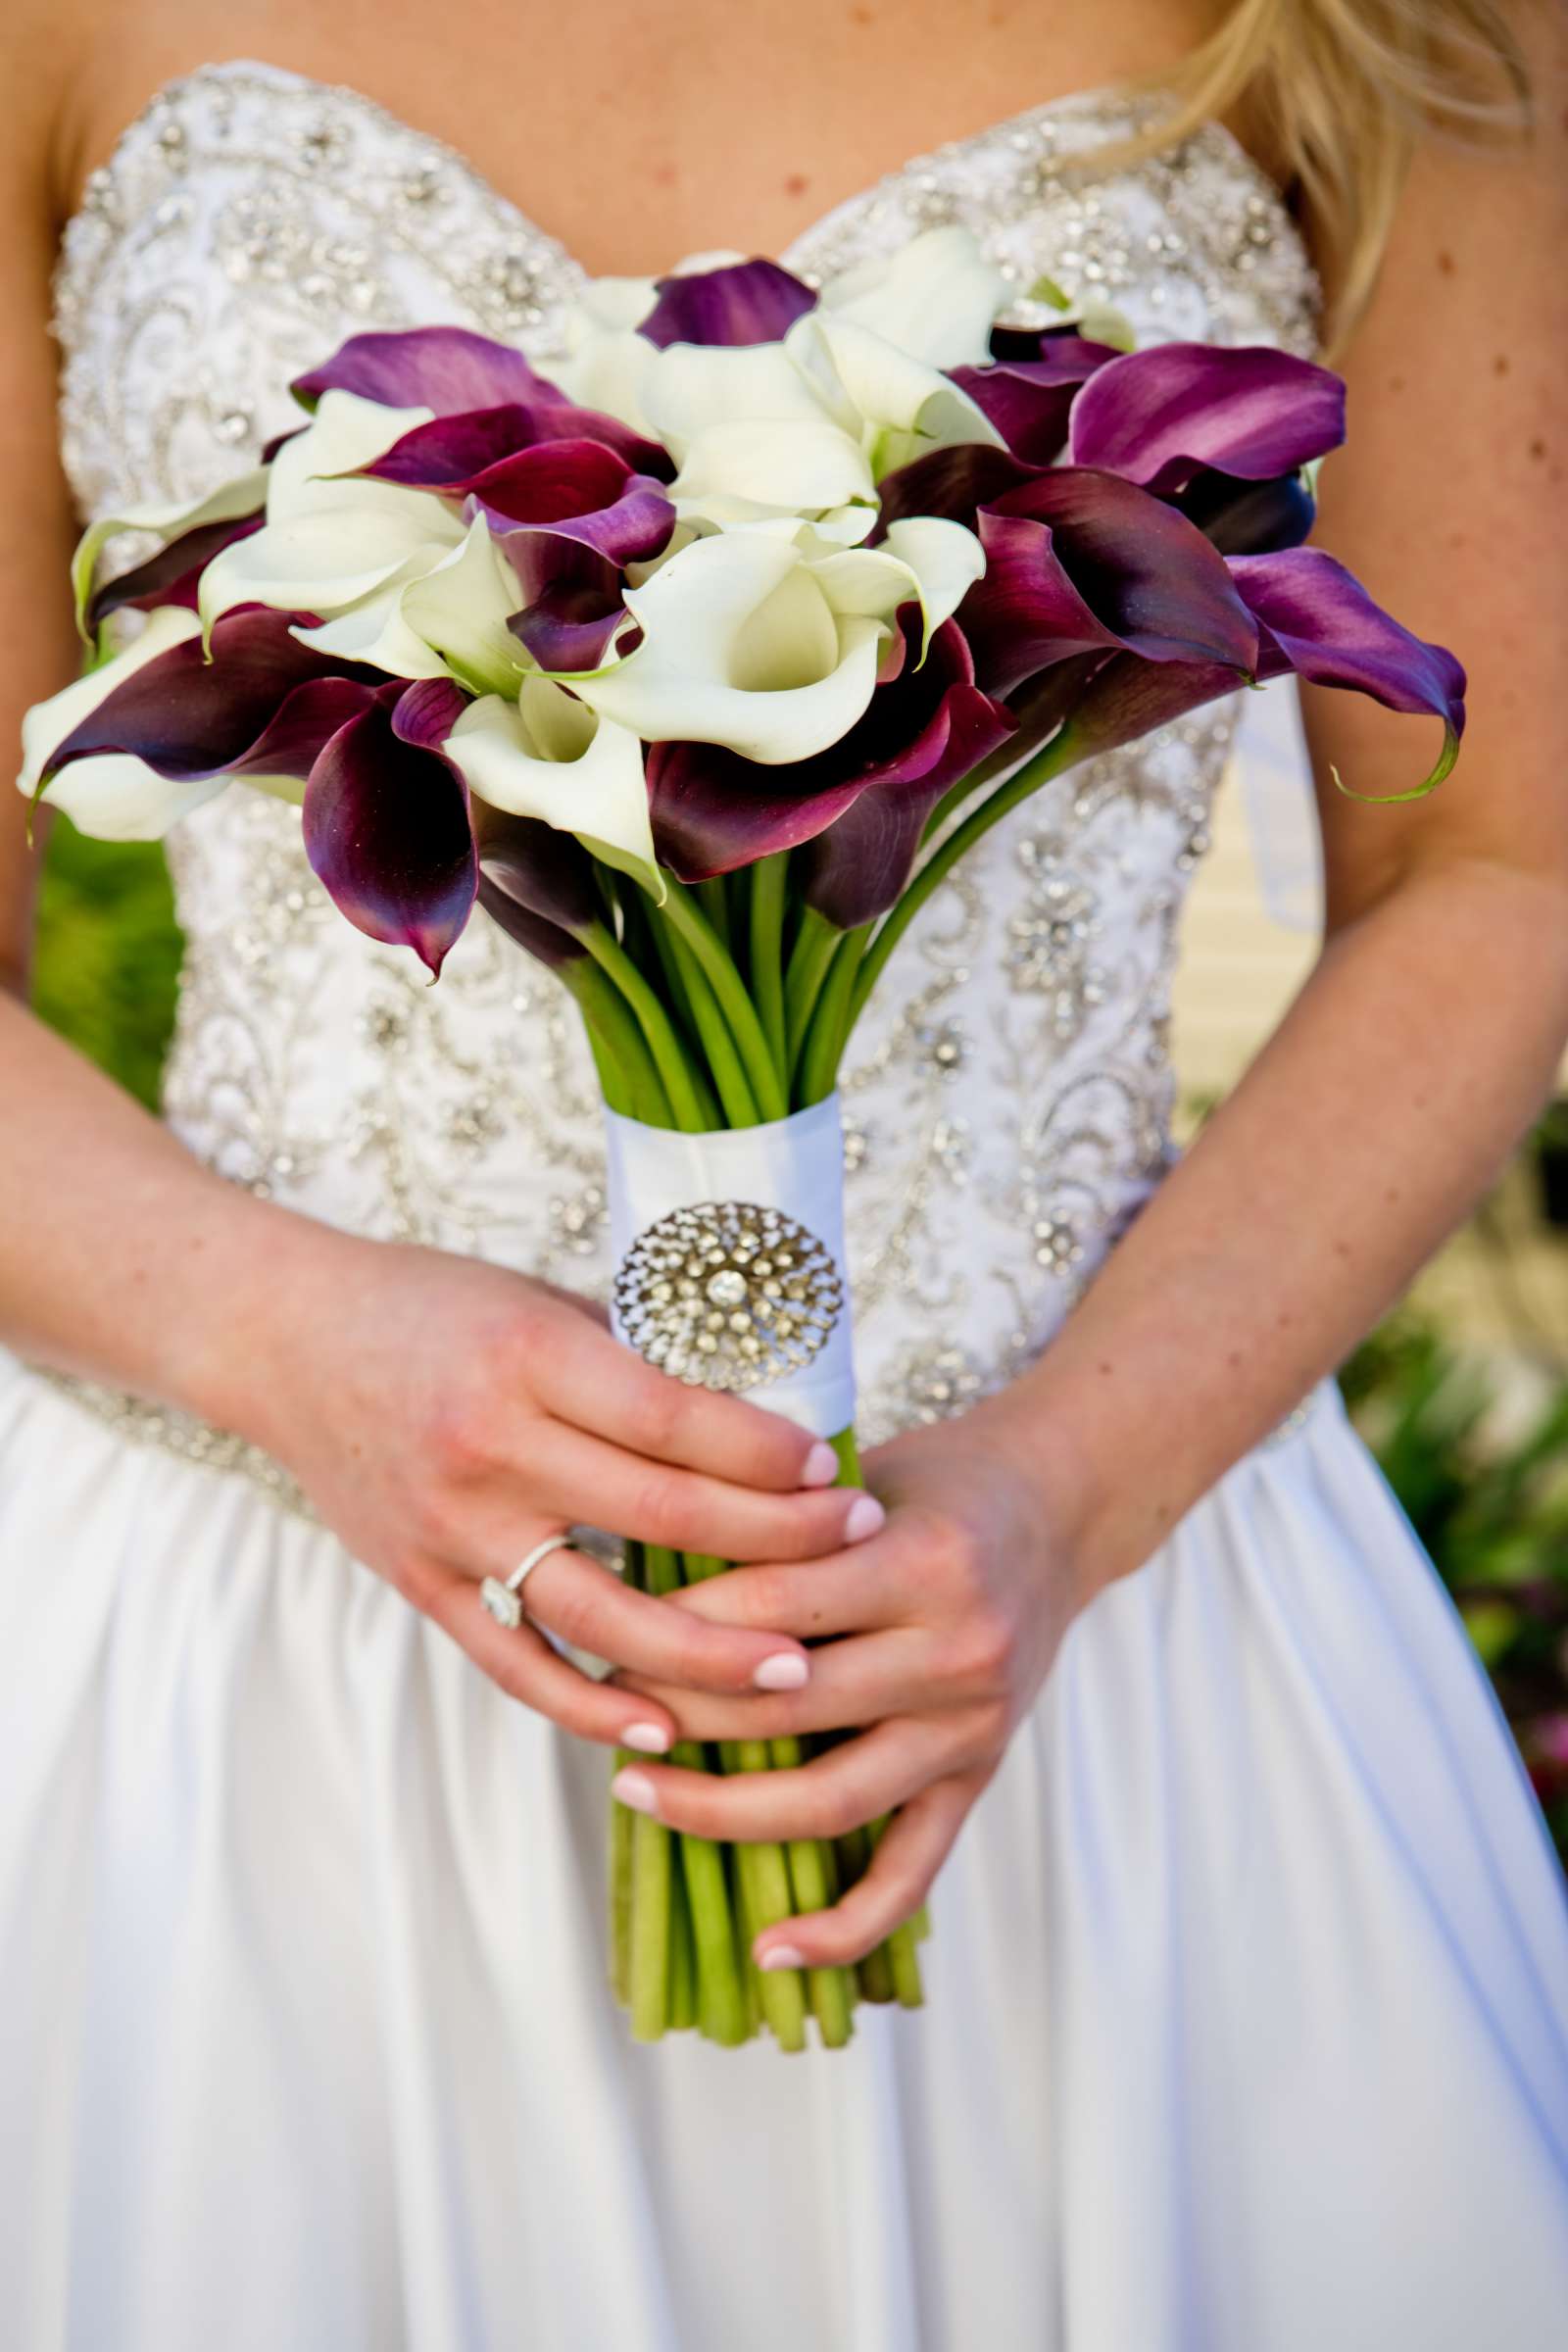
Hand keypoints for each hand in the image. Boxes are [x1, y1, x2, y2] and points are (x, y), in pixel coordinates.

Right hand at [227, 1224, 885, 1754]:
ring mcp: (451, 1526)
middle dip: (775, 1542)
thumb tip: (765, 1399)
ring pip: (599, 1611)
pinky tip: (664, 1727)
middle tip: (859, 1552)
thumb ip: (636, 1355)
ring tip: (794, 1671)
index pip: (675, 1418)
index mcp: (528, 1355)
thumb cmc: (431, 1305)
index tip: (837, 1473)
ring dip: (706, 1651)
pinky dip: (592, 1703)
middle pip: (660, 1513)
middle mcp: (489, 1446)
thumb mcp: (539, 1298)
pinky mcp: (421, 1583)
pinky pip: (517, 1663)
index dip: (766, 1454)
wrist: (284, 1339)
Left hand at [603, 1393, 1096, 1967]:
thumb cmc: (938, 1483)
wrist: (1061, 1508)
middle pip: (786, 1708)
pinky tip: (769, 1948)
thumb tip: (642, 1582)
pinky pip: (910, 1876)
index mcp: (925, 1562)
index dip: (677, 1624)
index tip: (608, 1625)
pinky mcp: (980, 1778)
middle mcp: (959, 1652)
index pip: (772, 1608)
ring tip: (638, 1791)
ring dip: (721, 1812)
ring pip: (831, 1801)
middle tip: (602, 1701)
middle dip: (676, 1709)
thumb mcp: (860, 1478)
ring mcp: (972, 1728)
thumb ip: (776, 1527)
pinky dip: (842, 1929)